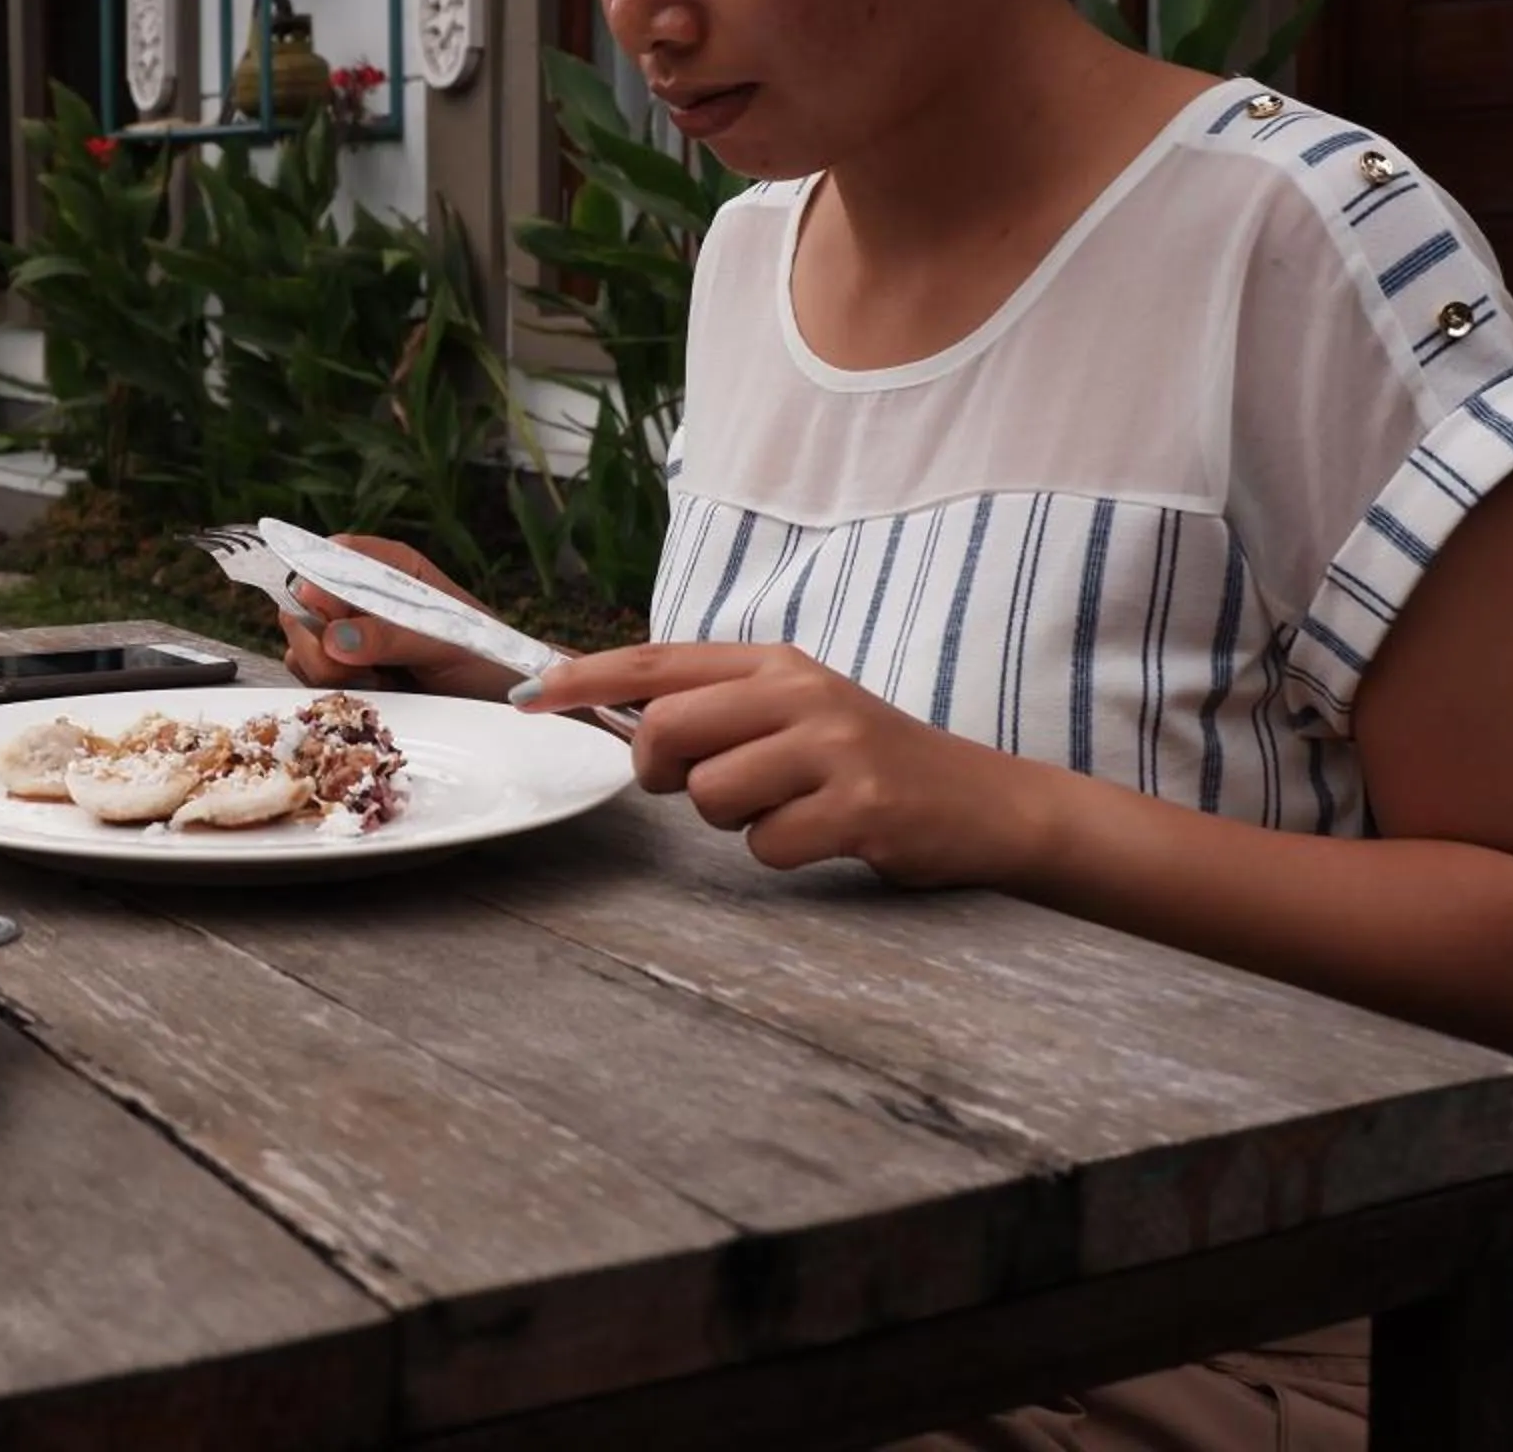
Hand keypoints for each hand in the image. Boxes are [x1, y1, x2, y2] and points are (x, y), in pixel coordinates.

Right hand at [277, 536, 510, 700]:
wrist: (506, 702)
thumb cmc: (487, 660)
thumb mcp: (444, 643)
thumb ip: (389, 637)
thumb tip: (335, 638)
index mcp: (391, 568)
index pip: (334, 555)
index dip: (318, 580)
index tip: (322, 611)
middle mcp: (365, 596)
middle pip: (303, 602)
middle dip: (318, 640)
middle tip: (357, 665)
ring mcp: (350, 636)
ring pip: (301, 645)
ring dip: (328, 671)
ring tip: (378, 681)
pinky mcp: (346, 672)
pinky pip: (310, 677)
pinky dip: (333, 690)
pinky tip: (372, 694)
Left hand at [518, 643, 1058, 887]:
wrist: (983, 803)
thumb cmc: (867, 764)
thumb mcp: (795, 714)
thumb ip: (717, 710)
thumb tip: (622, 720)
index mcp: (776, 662)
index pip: (658, 660)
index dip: (585, 678)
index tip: (529, 696)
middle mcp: (801, 692)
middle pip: (667, 728)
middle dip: (660, 771)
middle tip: (699, 784)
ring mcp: (834, 747)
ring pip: (710, 795)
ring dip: (733, 819)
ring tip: (787, 807)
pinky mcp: (860, 805)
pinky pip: (766, 845)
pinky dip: (782, 853)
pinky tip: (824, 836)